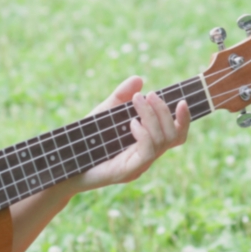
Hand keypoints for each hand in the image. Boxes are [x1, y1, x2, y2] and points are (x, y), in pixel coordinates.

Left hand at [67, 76, 190, 192]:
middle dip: (163, 111)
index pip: (176, 135)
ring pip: (162, 141)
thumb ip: (121, 97)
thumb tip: (139, 79)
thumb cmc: (86, 140)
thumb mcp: (104, 112)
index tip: (182, 100)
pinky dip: (143, 134)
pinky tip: (131, 123)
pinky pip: (147, 152)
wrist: (65, 163)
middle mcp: (147, 157)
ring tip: (137, 100)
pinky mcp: (128, 172)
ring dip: (152, 117)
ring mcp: (139, 167)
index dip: (184, 120)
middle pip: (173, 136)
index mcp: (147, 145)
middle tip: (148, 94)